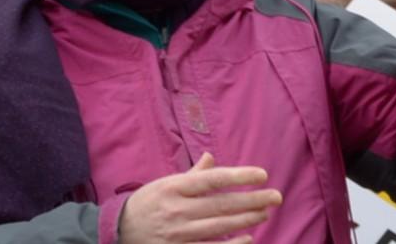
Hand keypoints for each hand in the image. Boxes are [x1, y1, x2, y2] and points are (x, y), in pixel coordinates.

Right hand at [118, 153, 280, 243]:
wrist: (120, 230)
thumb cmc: (147, 203)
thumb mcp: (164, 183)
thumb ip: (192, 174)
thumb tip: (212, 158)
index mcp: (174, 187)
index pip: (213, 180)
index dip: (239, 176)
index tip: (262, 174)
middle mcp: (177, 209)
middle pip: (222, 204)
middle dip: (252, 200)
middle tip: (276, 196)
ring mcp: (179, 233)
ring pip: (221, 227)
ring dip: (247, 220)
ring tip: (265, 212)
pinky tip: (247, 237)